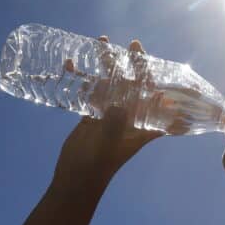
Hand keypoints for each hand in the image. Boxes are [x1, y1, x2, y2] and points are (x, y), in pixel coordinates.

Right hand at [51, 37, 163, 184]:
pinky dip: (81, 78)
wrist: (74, 182)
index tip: (151, 58)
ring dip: (107, 65)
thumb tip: (119, 105)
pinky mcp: (91, 116)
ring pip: (111, 84)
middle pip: (134, 84)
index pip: (153, 95)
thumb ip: (114, 124)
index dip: (154, 76)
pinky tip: (70, 64)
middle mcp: (128, 117)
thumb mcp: (107, 145)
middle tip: (132, 43)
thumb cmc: (95, 167)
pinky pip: (89, 92)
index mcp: (141, 125)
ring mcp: (109, 115)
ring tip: (100, 43)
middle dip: (132, 63)